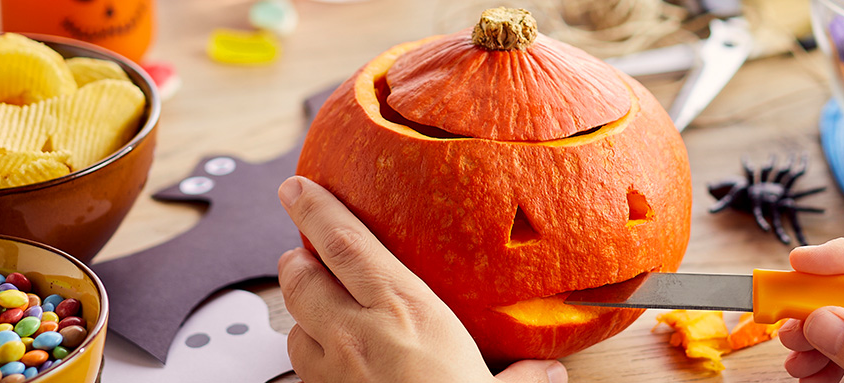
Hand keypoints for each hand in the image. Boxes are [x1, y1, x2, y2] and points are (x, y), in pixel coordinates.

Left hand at [277, 176, 567, 382]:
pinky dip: (306, 353)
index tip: (298, 187)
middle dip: (298, 258)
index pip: (345, 243)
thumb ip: (522, 375)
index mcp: (405, 309)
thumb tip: (549, 372)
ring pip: (294, 324)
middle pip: (303, 277)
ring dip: (299, 309)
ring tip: (316, 303)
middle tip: (305, 250)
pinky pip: (301, 367)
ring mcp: (334, 371)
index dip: (316, 209)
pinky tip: (326, 357)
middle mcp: (359, 333)